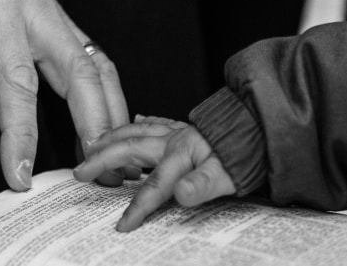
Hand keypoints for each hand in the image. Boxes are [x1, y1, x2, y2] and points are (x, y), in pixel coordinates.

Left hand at [0, 0, 128, 190]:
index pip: (16, 81)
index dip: (20, 134)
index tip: (19, 175)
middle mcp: (35, 7)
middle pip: (80, 72)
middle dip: (94, 126)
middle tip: (98, 172)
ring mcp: (52, 11)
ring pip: (97, 64)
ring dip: (109, 112)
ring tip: (109, 156)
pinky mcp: (56, 18)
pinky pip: (93, 57)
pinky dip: (105, 93)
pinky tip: (104, 121)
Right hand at [74, 116, 236, 231]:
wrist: (266, 129)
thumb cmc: (248, 154)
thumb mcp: (229, 176)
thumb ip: (203, 185)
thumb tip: (180, 194)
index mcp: (182, 153)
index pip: (153, 186)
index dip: (137, 208)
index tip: (122, 226)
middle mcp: (175, 139)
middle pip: (130, 148)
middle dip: (102, 160)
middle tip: (80, 171)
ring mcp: (180, 131)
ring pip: (137, 131)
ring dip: (113, 138)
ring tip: (93, 145)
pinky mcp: (188, 128)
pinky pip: (158, 122)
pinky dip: (143, 122)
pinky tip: (138, 120)